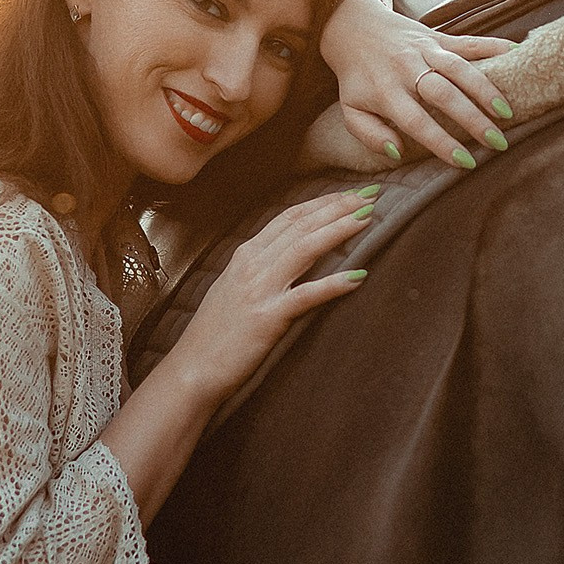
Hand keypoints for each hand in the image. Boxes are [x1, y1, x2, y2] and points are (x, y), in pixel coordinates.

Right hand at [163, 187, 378, 404]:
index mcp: (244, 256)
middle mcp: (251, 265)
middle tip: (371, 195)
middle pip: (301, 225)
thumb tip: (286, 260)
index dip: (322, 202)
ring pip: (305, 248)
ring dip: (339, 230)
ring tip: (369, 219)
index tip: (350, 194)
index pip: (288, 218)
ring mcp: (259, 290)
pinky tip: (359, 276)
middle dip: (338, 207)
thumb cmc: (215, 335)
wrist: (192, 369)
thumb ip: (257, 271)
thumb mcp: (233, 291)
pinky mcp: (267, 318)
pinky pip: (306, 296)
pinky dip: (334, 284)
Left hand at [321, 0, 515, 169]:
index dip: (442, 143)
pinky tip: (516, 53)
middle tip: (496, 142)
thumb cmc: (356, 77)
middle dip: (472, 119)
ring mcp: (426, 50)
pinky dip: (493, 46)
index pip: (417, 122)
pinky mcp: (438, 37)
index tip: (465, 162)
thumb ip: (370, 135)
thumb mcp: (351, 110)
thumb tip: (397, 152)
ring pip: (459, 68)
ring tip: (507, 112)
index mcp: (387, 92)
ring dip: (485, 89)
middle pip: (444, 95)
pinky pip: (468, 41)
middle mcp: (408, 69)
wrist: (351, 27)